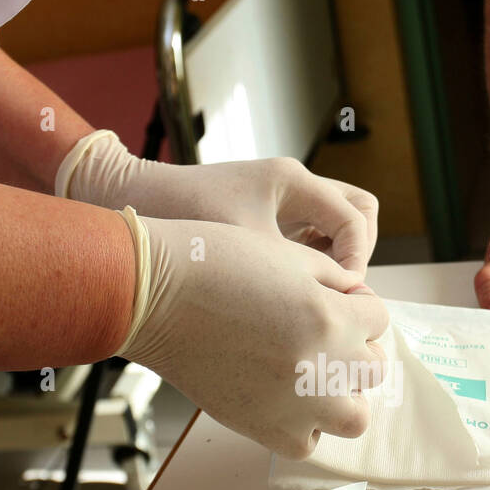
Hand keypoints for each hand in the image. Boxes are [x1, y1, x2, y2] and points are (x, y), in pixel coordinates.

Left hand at [61, 132, 377, 282]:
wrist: (131, 205)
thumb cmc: (180, 220)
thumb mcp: (242, 251)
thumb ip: (293, 273)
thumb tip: (336, 308)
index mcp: (292, 181)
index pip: (356, 218)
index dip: (356, 259)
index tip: (340, 294)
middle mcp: (291, 185)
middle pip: (358, 211)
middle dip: (356, 252)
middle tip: (338, 291)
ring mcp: (279, 202)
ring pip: (332, 226)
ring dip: (333, 260)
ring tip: (312, 294)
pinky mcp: (263, 220)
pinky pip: (305, 239)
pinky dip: (308, 264)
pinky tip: (285, 292)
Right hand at [118, 215, 388, 458]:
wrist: (154, 296)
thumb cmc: (214, 264)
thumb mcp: (287, 255)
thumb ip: (334, 280)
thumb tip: (357, 301)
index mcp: (331, 318)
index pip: (379, 319)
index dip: (357, 306)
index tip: (331, 301)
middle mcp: (322, 367)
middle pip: (373, 370)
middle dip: (355, 349)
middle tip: (322, 337)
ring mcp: (295, 405)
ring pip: (353, 417)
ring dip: (342, 396)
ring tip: (313, 377)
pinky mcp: (263, 429)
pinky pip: (307, 443)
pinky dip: (304, 425)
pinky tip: (284, 400)